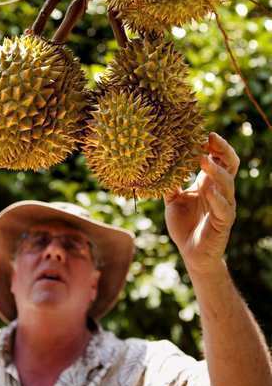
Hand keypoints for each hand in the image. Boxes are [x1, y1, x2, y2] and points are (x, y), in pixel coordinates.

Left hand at [163, 133, 239, 274]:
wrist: (190, 253)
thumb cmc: (184, 223)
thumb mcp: (173, 198)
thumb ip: (169, 182)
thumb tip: (156, 163)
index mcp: (209, 182)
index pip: (219, 158)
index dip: (215, 145)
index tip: (202, 132)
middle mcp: (220, 191)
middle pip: (230, 164)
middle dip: (223, 150)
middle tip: (210, 138)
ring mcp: (224, 206)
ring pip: (227, 184)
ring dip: (215, 171)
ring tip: (203, 159)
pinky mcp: (223, 222)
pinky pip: (224, 208)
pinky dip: (216, 198)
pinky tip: (207, 190)